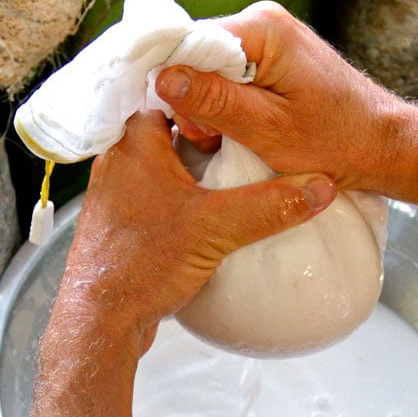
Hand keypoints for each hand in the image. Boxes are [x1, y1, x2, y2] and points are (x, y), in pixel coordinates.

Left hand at [56, 109, 336, 349]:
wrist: (99, 322)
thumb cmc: (140, 265)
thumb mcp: (216, 229)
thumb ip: (269, 205)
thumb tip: (317, 188)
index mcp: (133, 146)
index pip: (169, 96)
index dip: (205, 94)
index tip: (238, 96)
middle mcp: (117, 164)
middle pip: (168, 132)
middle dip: (204, 135)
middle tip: (244, 137)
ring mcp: (115, 197)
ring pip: (160, 167)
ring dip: (191, 170)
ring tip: (231, 173)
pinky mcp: (119, 227)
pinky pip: (153, 199)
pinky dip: (179, 200)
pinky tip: (206, 215)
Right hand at [155, 1, 417, 194]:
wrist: (382, 146)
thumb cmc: (335, 142)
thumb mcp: (268, 130)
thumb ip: (215, 101)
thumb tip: (162, 78)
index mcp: (262, 28)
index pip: (189, 44)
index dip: (178, 87)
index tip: (195, 127)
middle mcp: (262, 22)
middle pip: (196, 57)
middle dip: (196, 102)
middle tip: (216, 140)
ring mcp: (268, 39)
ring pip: (209, 72)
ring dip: (210, 109)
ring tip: (231, 139)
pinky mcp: (271, 58)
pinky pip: (228, 79)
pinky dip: (227, 108)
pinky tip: (242, 131)